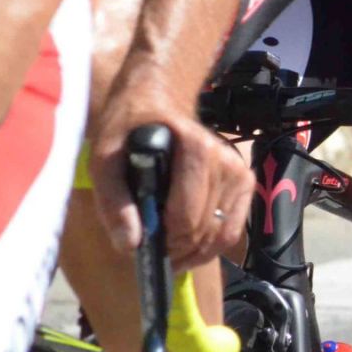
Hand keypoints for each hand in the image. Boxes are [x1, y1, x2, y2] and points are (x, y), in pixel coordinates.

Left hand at [87, 62, 249, 266]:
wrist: (159, 100)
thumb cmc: (129, 127)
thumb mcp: (105, 159)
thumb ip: (114, 203)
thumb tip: (131, 245)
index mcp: (197, 150)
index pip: (185, 217)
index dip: (163, 242)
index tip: (142, 245)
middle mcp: (226, 160)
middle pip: (203, 229)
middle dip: (176, 249)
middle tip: (152, 251)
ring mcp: (240, 171)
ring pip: (221, 234)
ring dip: (194, 252)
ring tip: (169, 252)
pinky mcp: (246, 180)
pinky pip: (234, 229)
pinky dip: (212, 245)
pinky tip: (190, 245)